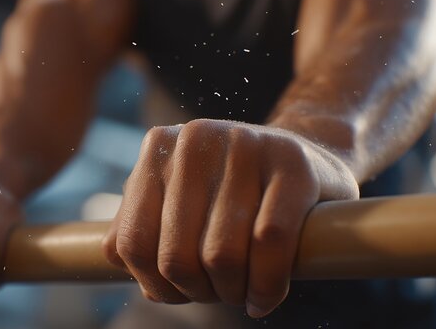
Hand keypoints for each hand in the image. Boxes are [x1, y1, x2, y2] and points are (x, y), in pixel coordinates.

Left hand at [103, 119, 358, 316]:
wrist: (303, 157)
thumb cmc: (231, 193)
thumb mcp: (178, 199)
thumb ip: (143, 227)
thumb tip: (131, 272)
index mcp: (157, 148)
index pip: (133, 242)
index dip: (155, 284)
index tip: (181, 293)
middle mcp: (195, 139)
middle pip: (176, 256)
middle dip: (198, 292)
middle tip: (219, 294)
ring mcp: (244, 144)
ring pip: (222, 255)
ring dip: (233, 293)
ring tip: (243, 295)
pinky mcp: (291, 161)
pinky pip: (270, 242)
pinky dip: (267, 286)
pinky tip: (266, 296)